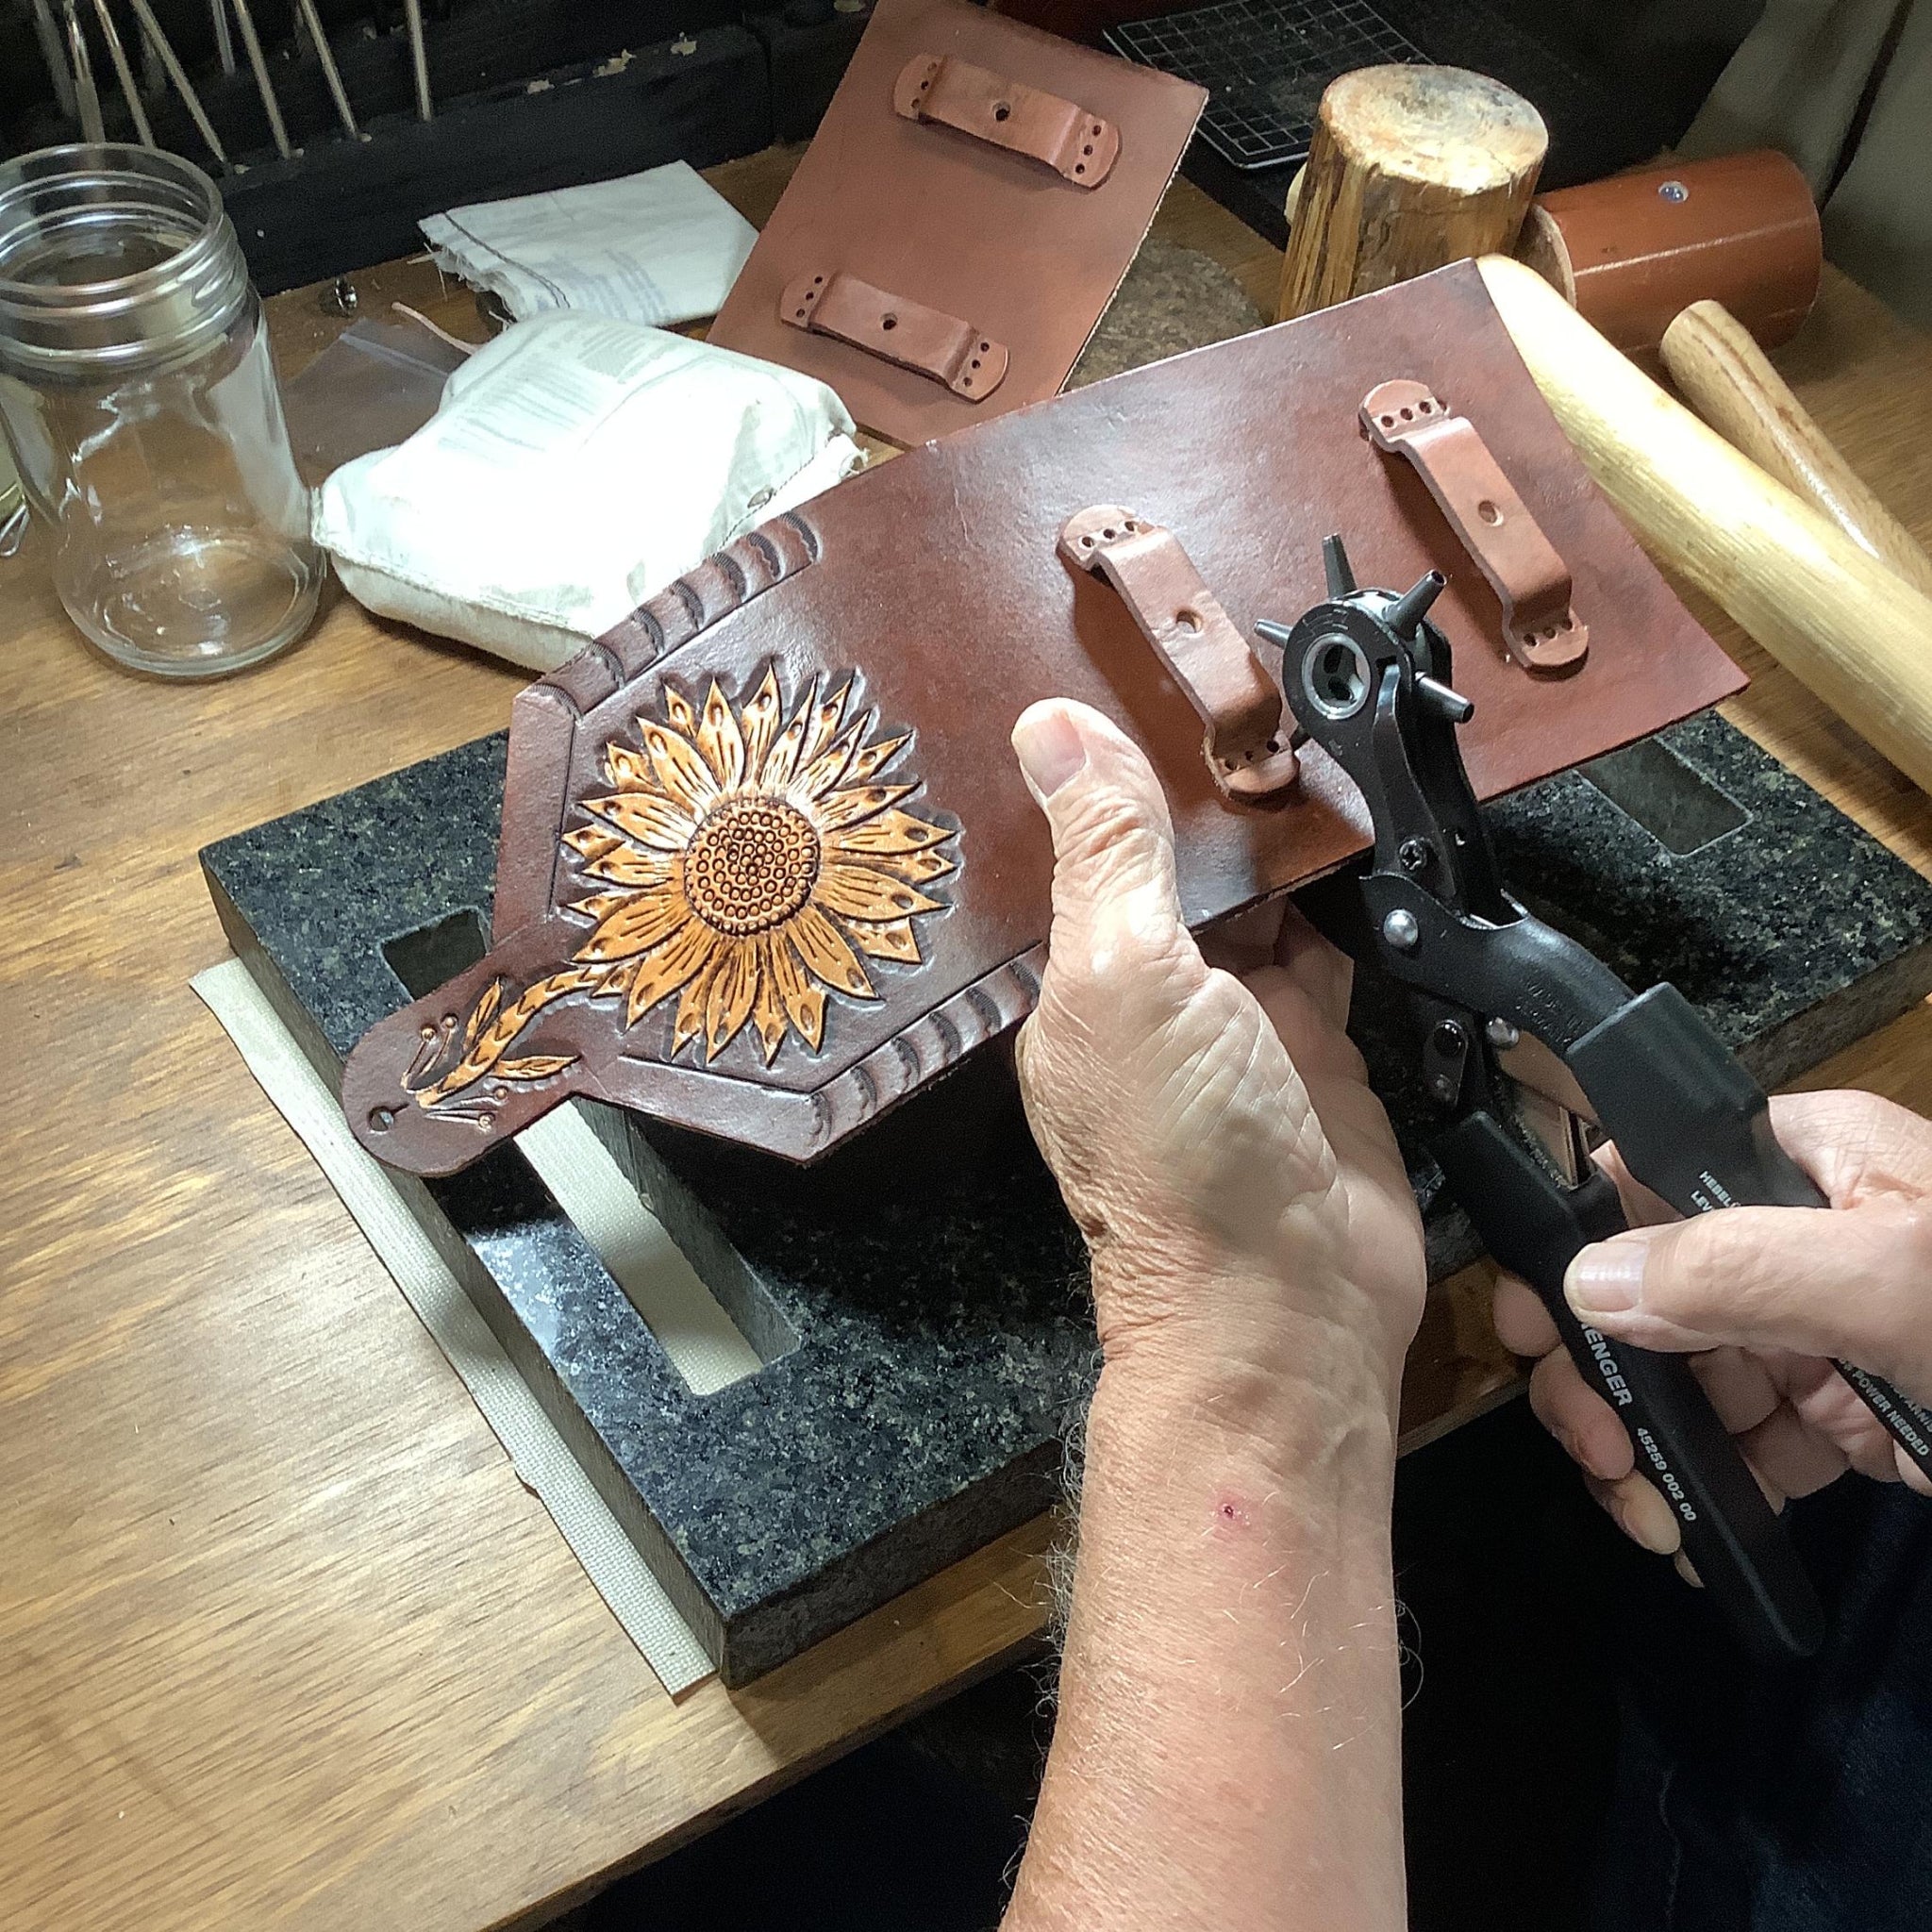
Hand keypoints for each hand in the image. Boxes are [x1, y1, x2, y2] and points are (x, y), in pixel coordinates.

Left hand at [1009, 699, 1425, 1413]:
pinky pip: (1336, 948)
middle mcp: (1155, 997)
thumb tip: (1047, 727)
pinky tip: (1370, 840)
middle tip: (1262, 700)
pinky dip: (1354, 900)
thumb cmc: (1179, 1162)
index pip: (1094, 850)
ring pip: (1265, 901)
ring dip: (1287, 842)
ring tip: (1318, 744)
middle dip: (1216, 798)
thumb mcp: (1123, 976)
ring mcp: (1242, 1025)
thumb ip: (1106, 852)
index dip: (1126, 774)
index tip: (1166, 685)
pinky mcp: (1322, 1049)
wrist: (1284, 1304)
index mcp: (1080, 981)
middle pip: (1184, 869)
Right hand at [1494, 1088, 1931, 1565]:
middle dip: (1599, 1365)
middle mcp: (1800, 1236)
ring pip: (1682, 1368)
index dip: (1574, 1237)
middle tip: (1587, 1442)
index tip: (1536, 1322)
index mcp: (1807, 1163)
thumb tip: (1589, 1279)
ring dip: (1640, 1437)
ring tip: (1638, 1508)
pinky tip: (1686, 1530)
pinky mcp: (1850, 1416)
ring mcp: (1822, 1330)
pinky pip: (1745, 1440)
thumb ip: (1742, 1269)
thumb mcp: (1900, 1284)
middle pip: (1646, 1281)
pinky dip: (1705, 1484)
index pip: (1648, 1168)